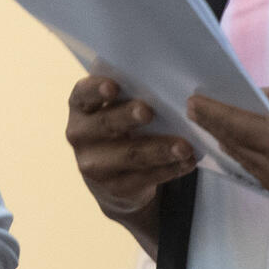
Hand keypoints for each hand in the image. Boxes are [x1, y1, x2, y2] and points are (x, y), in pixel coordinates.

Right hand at [65, 76, 194, 219]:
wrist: (113, 173)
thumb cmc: (122, 124)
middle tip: (148, 112)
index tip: (113, 87)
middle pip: (105, 124)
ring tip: (184, 147)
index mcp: (81, 107)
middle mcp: (81, 135)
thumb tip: (165, 80)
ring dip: (159, 149)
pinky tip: (187, 162)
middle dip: (128, 117)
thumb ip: (131, 92)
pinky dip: (170, 169)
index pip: (82, 94)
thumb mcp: (117, 107)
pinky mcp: (115, 188)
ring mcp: (95, 165)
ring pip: (130, 155)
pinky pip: (145, 178)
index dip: (95, 90)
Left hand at [186, 82, 268, 223]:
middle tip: (215, 117)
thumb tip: (232, 102)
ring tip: (256, 137)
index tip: (194, 105)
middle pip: (240, 152)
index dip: (211, 115)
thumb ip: (265, 100)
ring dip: (251, 155)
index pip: (233, 127)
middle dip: (228, 133)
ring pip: (256, 173)